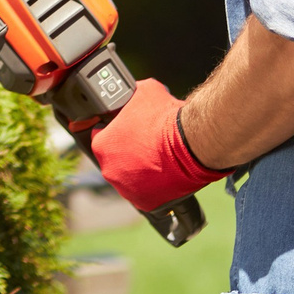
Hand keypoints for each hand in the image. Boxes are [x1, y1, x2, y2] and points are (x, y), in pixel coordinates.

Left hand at [89, 78, 224, 214]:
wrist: (191, 143)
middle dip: (127, 154)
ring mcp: (126, 189)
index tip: (129, 131)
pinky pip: (145, 194)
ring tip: (157, 160)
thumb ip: (131, 95)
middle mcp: (108, 170)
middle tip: (145, 145)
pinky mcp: (144, 202)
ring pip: (129, 179)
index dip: (115, 133)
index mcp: (101, 145)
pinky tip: (163, 174)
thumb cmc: (165, 118)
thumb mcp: (144, 91)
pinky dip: (152, 186)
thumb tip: (132, 91)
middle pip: (115, 160)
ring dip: (138, 171)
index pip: (101, 138)